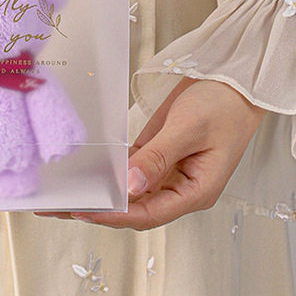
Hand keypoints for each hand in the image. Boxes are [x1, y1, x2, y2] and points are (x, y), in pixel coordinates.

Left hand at [33, 77, 265, 229]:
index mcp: (196, 191)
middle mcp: (180, 189)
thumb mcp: (188, 128)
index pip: (149, 213)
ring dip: (101, 193)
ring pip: (129, 192)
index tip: (86, 210)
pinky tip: (87, 174)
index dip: (115, 215)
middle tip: (62, 206)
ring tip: (66, 194)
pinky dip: (109, 174)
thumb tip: (129, 185)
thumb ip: (157, 157)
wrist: (233, 80)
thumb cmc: (224, 105)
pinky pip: (129, 171)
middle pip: (135, 209)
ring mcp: (168, 174)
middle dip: (100, 209)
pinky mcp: (157, 157)